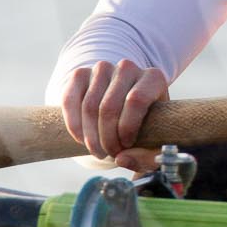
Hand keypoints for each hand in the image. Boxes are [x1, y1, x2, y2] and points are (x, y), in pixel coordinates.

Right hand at [57, 59, 168, 174]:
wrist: (125, 108)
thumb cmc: (146, 126)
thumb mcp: (156, 143)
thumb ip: (149, 158)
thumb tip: (121, 159)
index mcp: (153, 78)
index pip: (136, 100)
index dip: (127, 128)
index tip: (125, 147)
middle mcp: (128, 68)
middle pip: (109, 106)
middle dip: (107, 138)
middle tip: (110, 154)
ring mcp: (102, 68)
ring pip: (89, 106)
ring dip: (90, 136)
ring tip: (98, 151)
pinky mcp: (80, 74)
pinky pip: (70, 100)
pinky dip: (73, 125)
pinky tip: (81, 139)